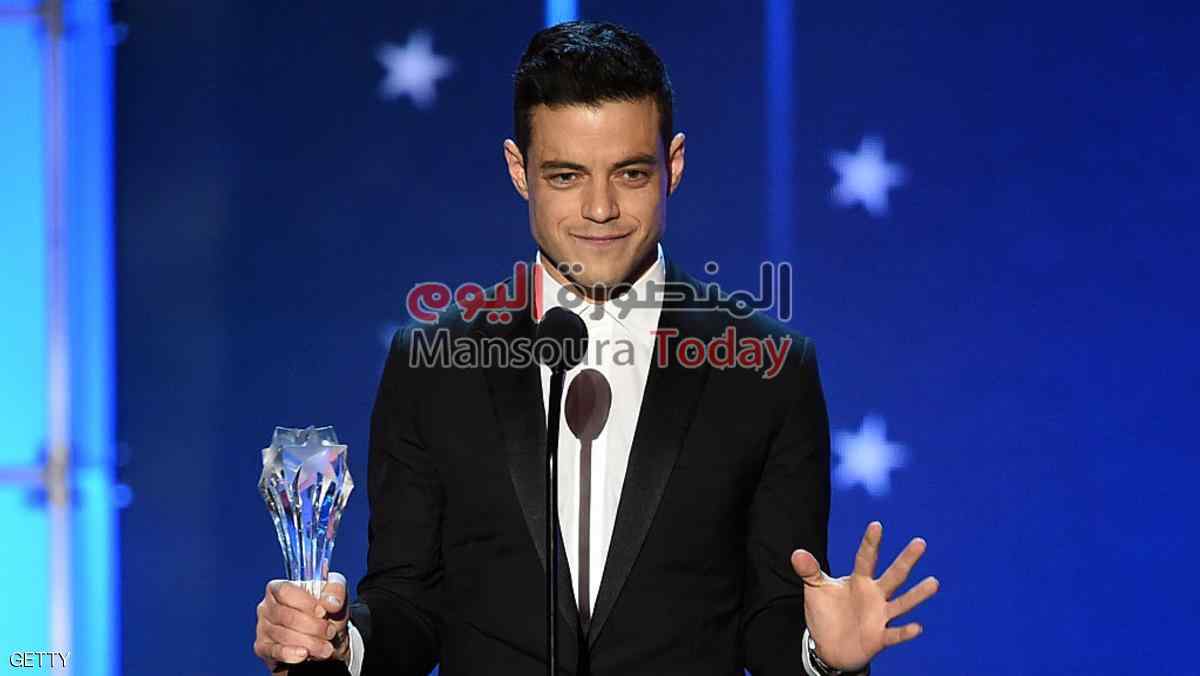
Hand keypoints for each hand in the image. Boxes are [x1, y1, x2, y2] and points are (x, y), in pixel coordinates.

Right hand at [254, 572, 349, 672]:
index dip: (305, 602)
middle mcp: (266, 606)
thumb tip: (331, 603)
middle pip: (286, 616)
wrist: (324, 640)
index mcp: (280, 588)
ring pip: (284, 636)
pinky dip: (291, 654)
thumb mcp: (335, 596)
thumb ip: (336, 592)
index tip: (323, 612)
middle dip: (313, 627)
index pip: (285, 591)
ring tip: (327, 648)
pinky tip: (304, 654)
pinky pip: (275, 651)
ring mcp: (262, 628)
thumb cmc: (326, 613)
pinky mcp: (263, 647)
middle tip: (330, 632)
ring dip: (310, 643)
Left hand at [790, 522, 938, 671]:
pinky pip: (895, 634)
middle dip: (906, 560)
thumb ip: (809, 571)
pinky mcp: (879, 638)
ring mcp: (879, 616)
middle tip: (920, 542)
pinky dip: (905, 632)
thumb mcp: (816, 589)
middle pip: (893, 576)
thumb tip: (797, 553)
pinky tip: (917, 627)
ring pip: (902, 603)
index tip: (876, 525)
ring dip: (917, 594)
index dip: (870, 543)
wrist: (830, 647)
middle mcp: (874, 595)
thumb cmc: (827, 613)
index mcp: (859, 581)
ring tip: (933, 582)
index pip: (865, 558)